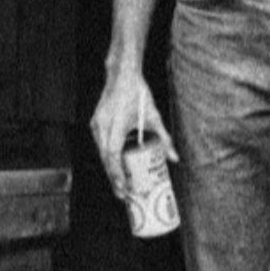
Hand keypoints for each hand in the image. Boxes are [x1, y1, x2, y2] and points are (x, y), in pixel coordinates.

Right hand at [88, 68, 177, 198]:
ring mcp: (96, 125)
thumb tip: (174, 159)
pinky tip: (116, 167)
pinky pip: (101, 145)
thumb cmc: (138, 94)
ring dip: (110, 169)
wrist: (121, 75)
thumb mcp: (153, 117)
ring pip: (101, 154)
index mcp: (115, 126)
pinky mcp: (95, 123)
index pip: (113, 157)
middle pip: (105, 160)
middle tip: (124, 195)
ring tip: (121, 185)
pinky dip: (107, 158)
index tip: (124, 190)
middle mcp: (102, 127)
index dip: (117, 175)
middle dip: (114, 179)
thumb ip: (164, 138)